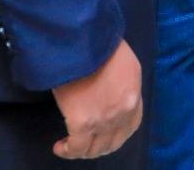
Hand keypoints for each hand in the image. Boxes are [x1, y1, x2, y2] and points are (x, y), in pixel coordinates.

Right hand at [51, 39, 142, 159]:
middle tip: (86, 142)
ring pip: (95, 149)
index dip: (118, 133)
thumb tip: (111, 95)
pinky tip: (60, 146)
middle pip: (113, 142)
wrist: (85, 43)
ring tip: (71, 145)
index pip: (132, 125)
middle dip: (99, 145)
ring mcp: (104, 120)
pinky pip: (77, 147)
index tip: (105, 132)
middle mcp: (123, 112)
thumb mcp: (126, 64)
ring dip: (83, 150)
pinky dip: (68, 151)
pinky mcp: (82, 123)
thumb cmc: (101, 46)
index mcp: (134, 96)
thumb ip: (123, 84)